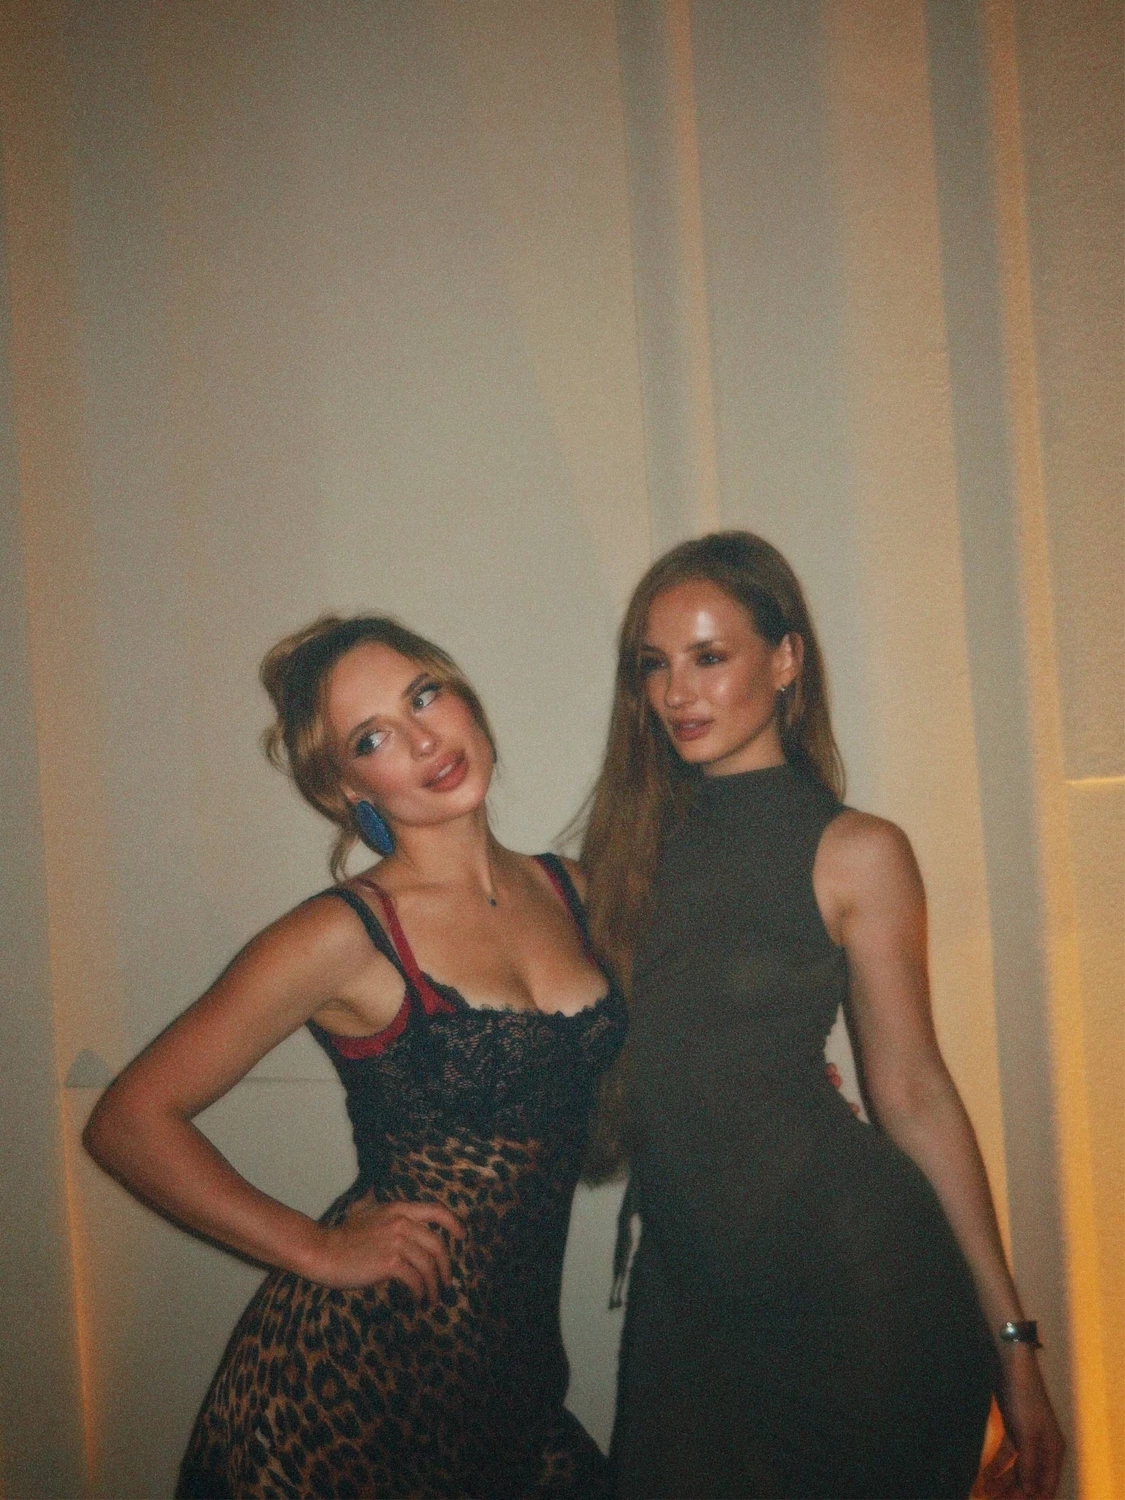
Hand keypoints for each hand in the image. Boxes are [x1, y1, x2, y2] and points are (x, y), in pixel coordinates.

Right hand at [312, 1194, 463, 1300]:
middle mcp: (402, 1222)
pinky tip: (418, 1300)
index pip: (436, 1210)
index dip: (454, 1223)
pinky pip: (415, 1279)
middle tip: (447, 1282)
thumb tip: (374, 1191)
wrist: (323, 1251)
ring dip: (435, 1285)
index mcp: (399, 1208)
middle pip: (437, 1244)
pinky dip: (421, 1292)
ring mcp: (397, 1242)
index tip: (462, 1236)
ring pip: (428, 1265)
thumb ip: (373, 1201)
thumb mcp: (362, 1209)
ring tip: (433, 1298)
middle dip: (446, 1266)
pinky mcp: (390, 1263)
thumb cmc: (341, 1235)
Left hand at [996, 1347, 1064, 1498]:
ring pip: (1018, 1469)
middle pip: (1031, 1480)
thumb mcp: (1027, 1433)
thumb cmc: (1023, 1397)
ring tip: (986, 1492)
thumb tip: (1030, 1491)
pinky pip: (1008, 1455)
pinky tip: (986, 1475)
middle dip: (1014, 1493)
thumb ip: (1029, 1464)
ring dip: (1004, 1482)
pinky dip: (998, 1466)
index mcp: (1053, 1450)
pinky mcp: (1014, 1428)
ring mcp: (1029, 1437)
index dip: (1032, 1499)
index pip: (1046, 1486)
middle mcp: (1044, 1447)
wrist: (1012, 1363)